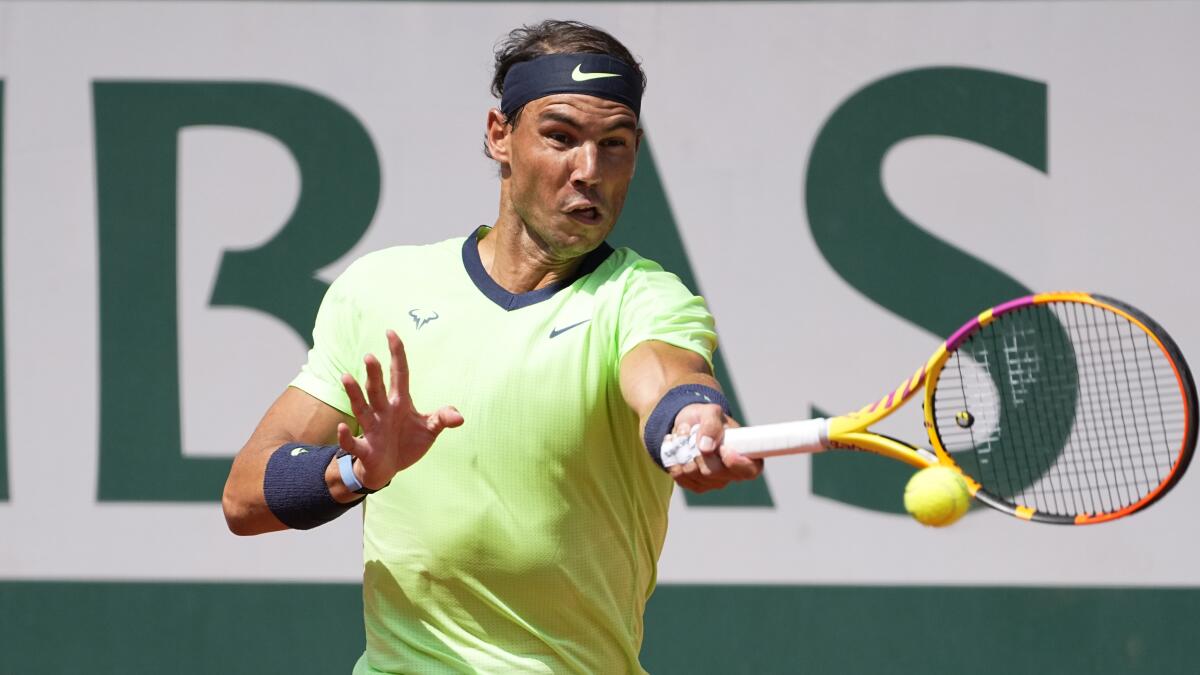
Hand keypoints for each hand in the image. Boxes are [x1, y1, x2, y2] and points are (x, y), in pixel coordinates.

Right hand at [338, 330, 463, 489]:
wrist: (389, 469)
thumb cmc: (407, 443)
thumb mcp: (430, 430)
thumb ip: (442, 418)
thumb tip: (459, 417)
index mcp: (400, 403)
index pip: (399, 373)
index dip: (396, 354)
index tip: (390, 332)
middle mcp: (383, 412)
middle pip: (378, 389)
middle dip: (375, 374)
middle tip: (370, 356)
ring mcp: (373, 429)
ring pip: (361, 408)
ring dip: (354, 394)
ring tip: (346, 377)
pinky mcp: (366, 450)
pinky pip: (353, 442)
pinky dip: (346, 437)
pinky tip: (341, 428)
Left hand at [667, 402, 762, 492]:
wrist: (690, 424)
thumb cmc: (706, 417)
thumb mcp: (710, 412)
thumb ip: (711, 425)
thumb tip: (706, 446)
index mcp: (745, 454)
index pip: (750, 470)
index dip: (737, 463)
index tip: (723, 449)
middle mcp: (732, 473)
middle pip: (712, 472)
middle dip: (698, 452)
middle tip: (692, 434)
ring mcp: (714, 481)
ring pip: (693, 474)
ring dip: (683, 453)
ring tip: (683, 437)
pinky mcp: (697, 485)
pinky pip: (681, 478)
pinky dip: (674, 461)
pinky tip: (676, 448)